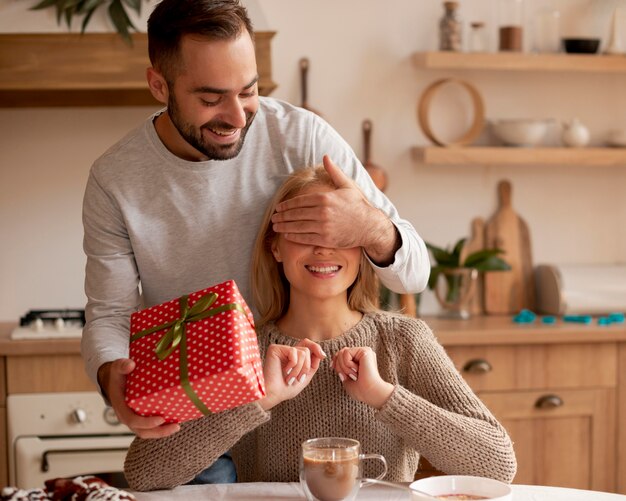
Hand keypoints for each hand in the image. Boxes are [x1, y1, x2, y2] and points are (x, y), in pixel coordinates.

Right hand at [97, 359, 180, 438]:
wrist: (114, 380)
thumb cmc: (118, 375)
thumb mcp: (117, 368)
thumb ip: (122, 365)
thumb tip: (131, 364)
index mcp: (121, 407)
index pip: (132, 420)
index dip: (146, 422)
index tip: (161, 418)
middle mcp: (126, 416)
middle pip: (142, 431)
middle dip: (159, 431)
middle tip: (175, 426)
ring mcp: (134, 419)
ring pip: (147, 432)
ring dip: (162, 432)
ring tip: (177, 426)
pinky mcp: (140, 417)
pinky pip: (150, 427)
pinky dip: (161, 427)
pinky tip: (174, 420)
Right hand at [259, 339, 325, 410]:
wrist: (273, 395)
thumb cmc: (286, 389)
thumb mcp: (305, 377)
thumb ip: (313, 365)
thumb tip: (320, 353)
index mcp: (293, 357)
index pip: (307, 345)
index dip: (316, 348)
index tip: (323, 356)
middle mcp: (287, 352)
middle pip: (307, 348)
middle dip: (307, 366)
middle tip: (300, 379)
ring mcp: (281, 350)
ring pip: (303, 352)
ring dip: (300, 369)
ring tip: (290, 379)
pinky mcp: (275, 349)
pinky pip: (294, 351)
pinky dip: (293, 364)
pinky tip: (285, 371)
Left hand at [271, 155, 398, 264]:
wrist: (369, 226)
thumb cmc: (358, 205)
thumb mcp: (347, 185)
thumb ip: (334, 172)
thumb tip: (325, 157)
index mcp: (325, 198)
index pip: (300, 201)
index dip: (287, 205)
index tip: (278, 207)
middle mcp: (323, 212)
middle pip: (296, 214)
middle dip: (282, 216)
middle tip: (273, 217)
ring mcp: (324, 227)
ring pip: (298, 226)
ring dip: (284, 226)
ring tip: (276, 226)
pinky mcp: (326, 240)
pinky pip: (305, 238)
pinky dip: (294, 237)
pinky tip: (287, 235)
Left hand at [332, 347, 393, 408]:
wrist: (370, 393)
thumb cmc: (361, 390)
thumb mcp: (346, 378)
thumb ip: (341, 367)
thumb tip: (335, 359)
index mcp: (360, 360)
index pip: (342, 354)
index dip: (335, 360)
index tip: (332, 367)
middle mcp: (363, 354)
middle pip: (340, 352)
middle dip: (339, 366)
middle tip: (348, 376)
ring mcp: (365, 351)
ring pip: (342, 352)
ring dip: (344, 367)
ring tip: (354, 375)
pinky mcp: (365, 351)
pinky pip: (346, 353)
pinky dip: (348, 364)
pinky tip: (357, 371)